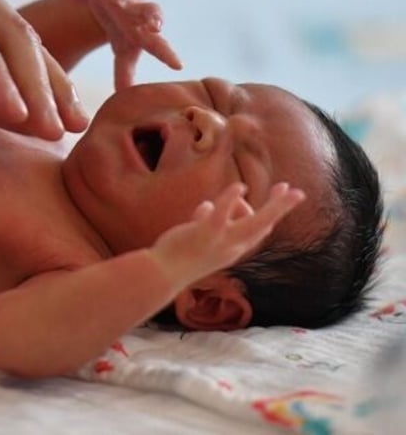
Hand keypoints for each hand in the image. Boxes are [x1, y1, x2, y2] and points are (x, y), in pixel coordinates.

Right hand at [60, 0, 181, 89]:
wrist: (113, 1)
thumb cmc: (123, 30)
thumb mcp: (124, 53)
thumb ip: (125, 76)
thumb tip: (124, 105)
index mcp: (142, 31)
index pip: (157, 45)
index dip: (165, 53)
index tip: (176, 64)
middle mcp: (133, 10)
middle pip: (146, 12)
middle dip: (150, 15)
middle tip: (155, 22)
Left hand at [149, 183, 304, 287]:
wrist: (162, 274)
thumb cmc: (175, 257)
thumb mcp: (197, 238)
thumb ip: (205, 222)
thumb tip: (206, 207)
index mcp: (232, 248)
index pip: (256, 230)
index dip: (270, 214)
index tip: (278, 198)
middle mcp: (233, 247)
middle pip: (265, 225)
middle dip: (282, 208)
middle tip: (298, 192)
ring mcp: (222, 241)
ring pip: (256, 221)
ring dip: (275, 205)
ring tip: (282, 187)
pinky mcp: (207, 233)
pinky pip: (223, 213)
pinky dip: (231, 198)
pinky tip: (239, 187)